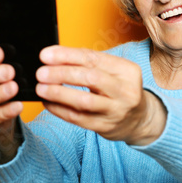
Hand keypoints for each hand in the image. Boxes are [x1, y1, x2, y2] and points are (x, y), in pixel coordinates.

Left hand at [35, 46, 166, 145]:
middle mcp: (125, 90)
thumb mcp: (113, 71)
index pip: (93, 58)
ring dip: (59, 93)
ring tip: (41, 88)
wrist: (139, 118)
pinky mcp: (106, 127)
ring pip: (84, 101)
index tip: (46, 55)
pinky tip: (48, 102)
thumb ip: (88, 63)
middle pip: (90, 78)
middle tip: (41, 73)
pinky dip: (59, 109)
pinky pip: (78, 118)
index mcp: (127, 70)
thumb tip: (53, 58)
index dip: (67, 55)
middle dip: (62, 74)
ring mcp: (116, 111)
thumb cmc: (120, 89)